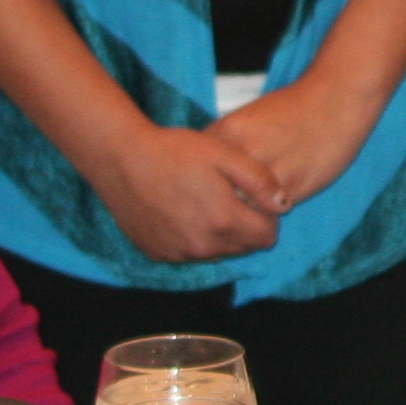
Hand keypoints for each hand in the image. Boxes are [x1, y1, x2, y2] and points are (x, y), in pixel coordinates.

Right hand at [85, 121, 284, 262]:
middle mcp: (203, 245)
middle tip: (230, 197)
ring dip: (219, 233)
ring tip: (204, 200)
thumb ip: (260, 181)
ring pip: (216, 252)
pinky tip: (181, 210)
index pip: (267, 238)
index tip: (254, 198)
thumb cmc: (175, 151)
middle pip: (243, 247)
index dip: (267, 218)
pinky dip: (192, 237)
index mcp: (224, 221)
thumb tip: (284, 205)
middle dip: (245, 227)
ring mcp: (178, 253)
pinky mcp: (158, 253)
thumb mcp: (225, 155)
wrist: (122, 159)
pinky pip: (188, 252)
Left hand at [212, 73, 384, 209]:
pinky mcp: (292, 188)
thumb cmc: (294, 107)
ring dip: (245, 209)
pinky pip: (268, 213)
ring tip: (252, 203)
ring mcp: (267, 173)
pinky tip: (273, 200)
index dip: (204, 183)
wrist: (337, 98)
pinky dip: (267, 211)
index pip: (197, 171)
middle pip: (216, 193)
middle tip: (229, 201)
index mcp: (226, 132)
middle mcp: (243, 153)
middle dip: (222, 200)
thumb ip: (226, 147)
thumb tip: (206, 176)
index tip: (210, 187)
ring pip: (242, 208)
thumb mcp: (248, 120)